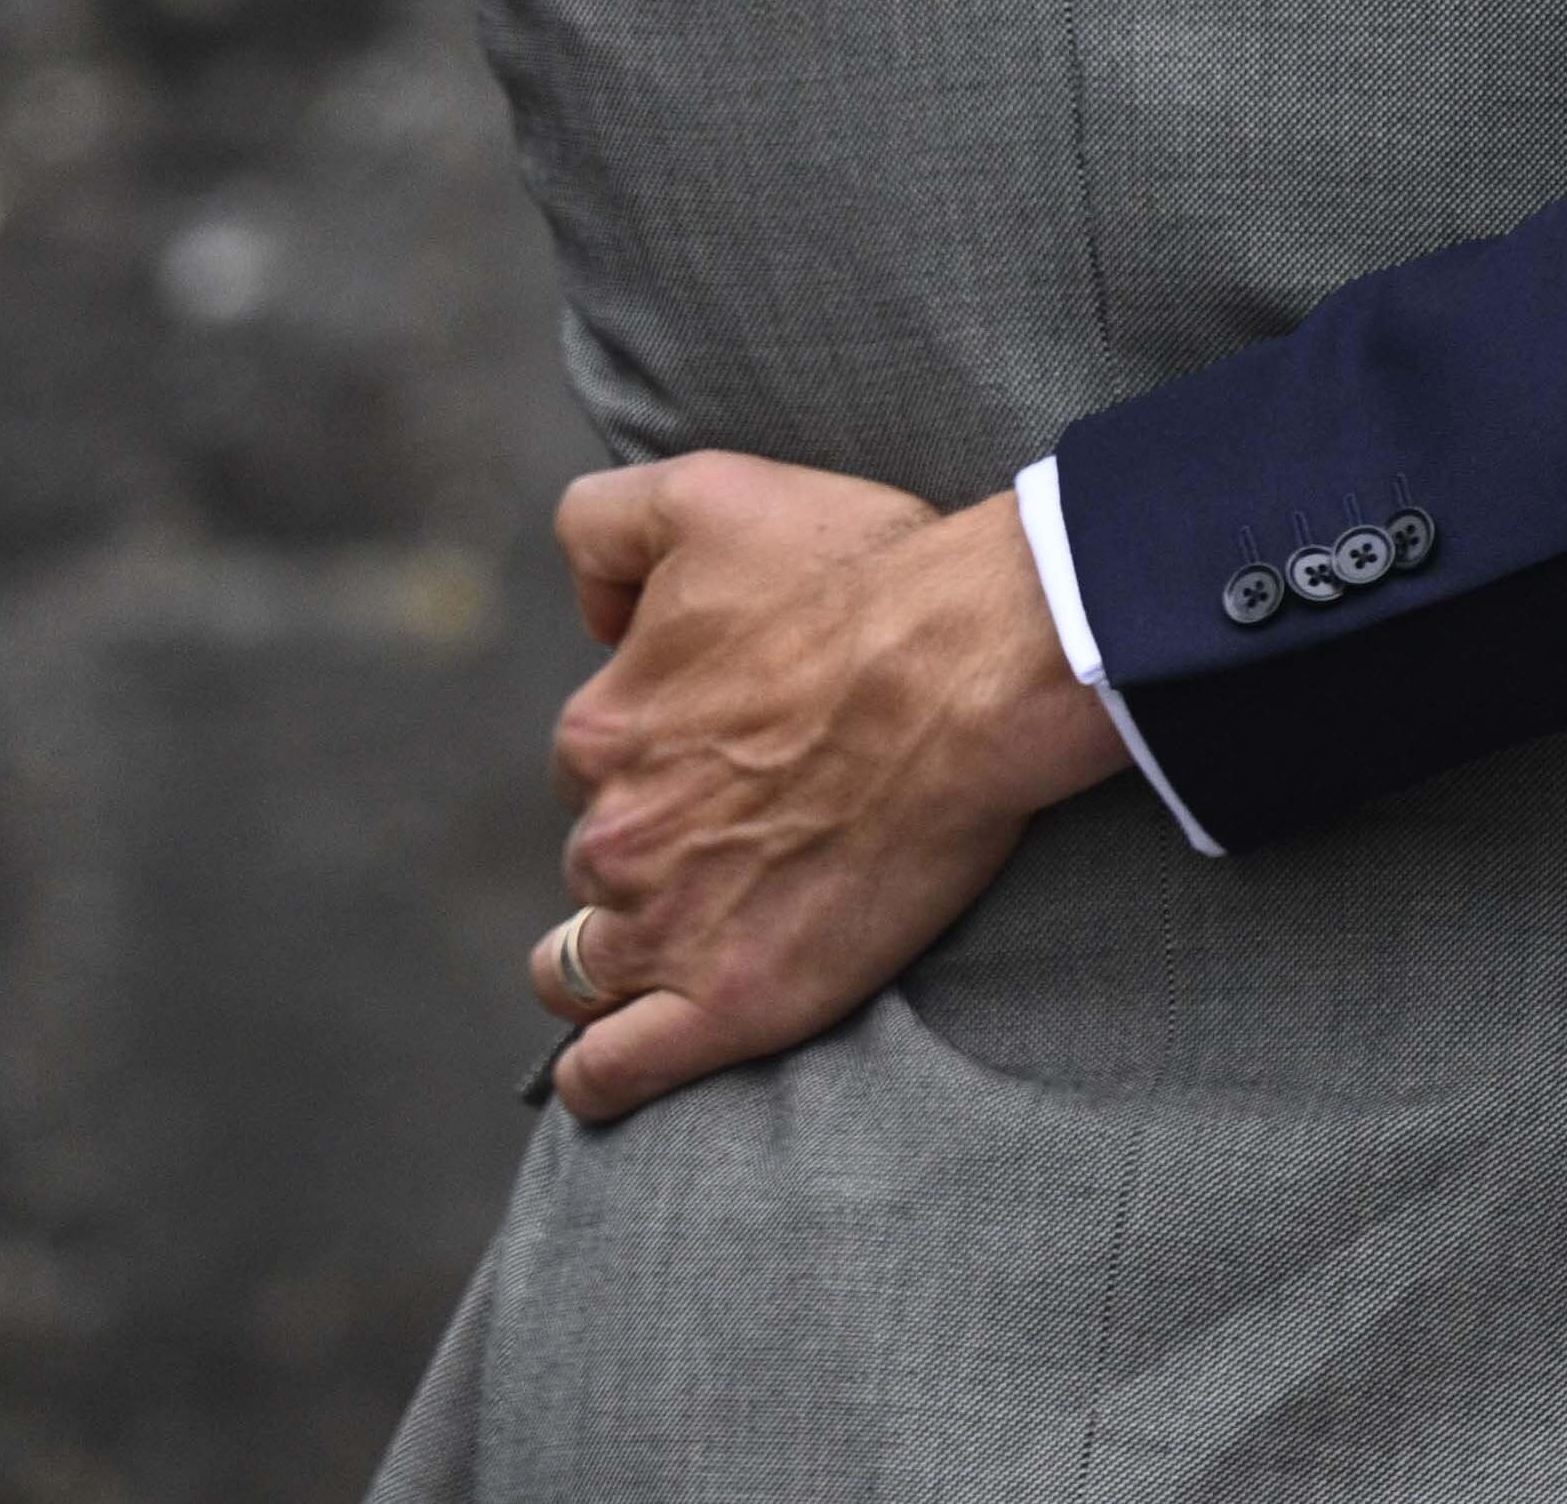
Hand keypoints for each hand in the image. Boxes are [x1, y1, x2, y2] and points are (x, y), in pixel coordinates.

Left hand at [521, 452, 1135, 1123]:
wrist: (979, 667)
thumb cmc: (864, 576)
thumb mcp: (709, 494)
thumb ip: (603, 525)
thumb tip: (587, 610)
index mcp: (606, 725)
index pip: (596, 759)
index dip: (660, 749)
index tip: (734, 742)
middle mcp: (617, 832)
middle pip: (600, 858)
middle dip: (653, 847)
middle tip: (753, 825)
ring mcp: (668, 927)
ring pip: (588, 961)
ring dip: (629, 948)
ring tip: (705, 931)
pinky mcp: (733, 1002)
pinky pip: (618, 1068)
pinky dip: (605, 1072)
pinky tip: (614, 1067)